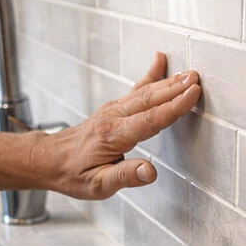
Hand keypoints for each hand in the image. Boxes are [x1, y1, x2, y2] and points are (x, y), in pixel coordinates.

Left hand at [37, 53, 200, 199]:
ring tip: (189, 73)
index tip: (193, 94)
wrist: (48, 160)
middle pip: (149, 99)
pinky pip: (135, 89)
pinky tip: (160, 61)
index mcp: (112, 136)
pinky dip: (150, 75)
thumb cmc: (72, 174)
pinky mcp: (112, 109)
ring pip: (144, 92)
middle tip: (197, 79)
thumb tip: (151, 172)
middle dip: (175, 88)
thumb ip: (126, 177)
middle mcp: (112, 118)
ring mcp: (111, 111)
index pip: (150, 119)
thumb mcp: (97, 185)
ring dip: (168, 81)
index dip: (174, 107)